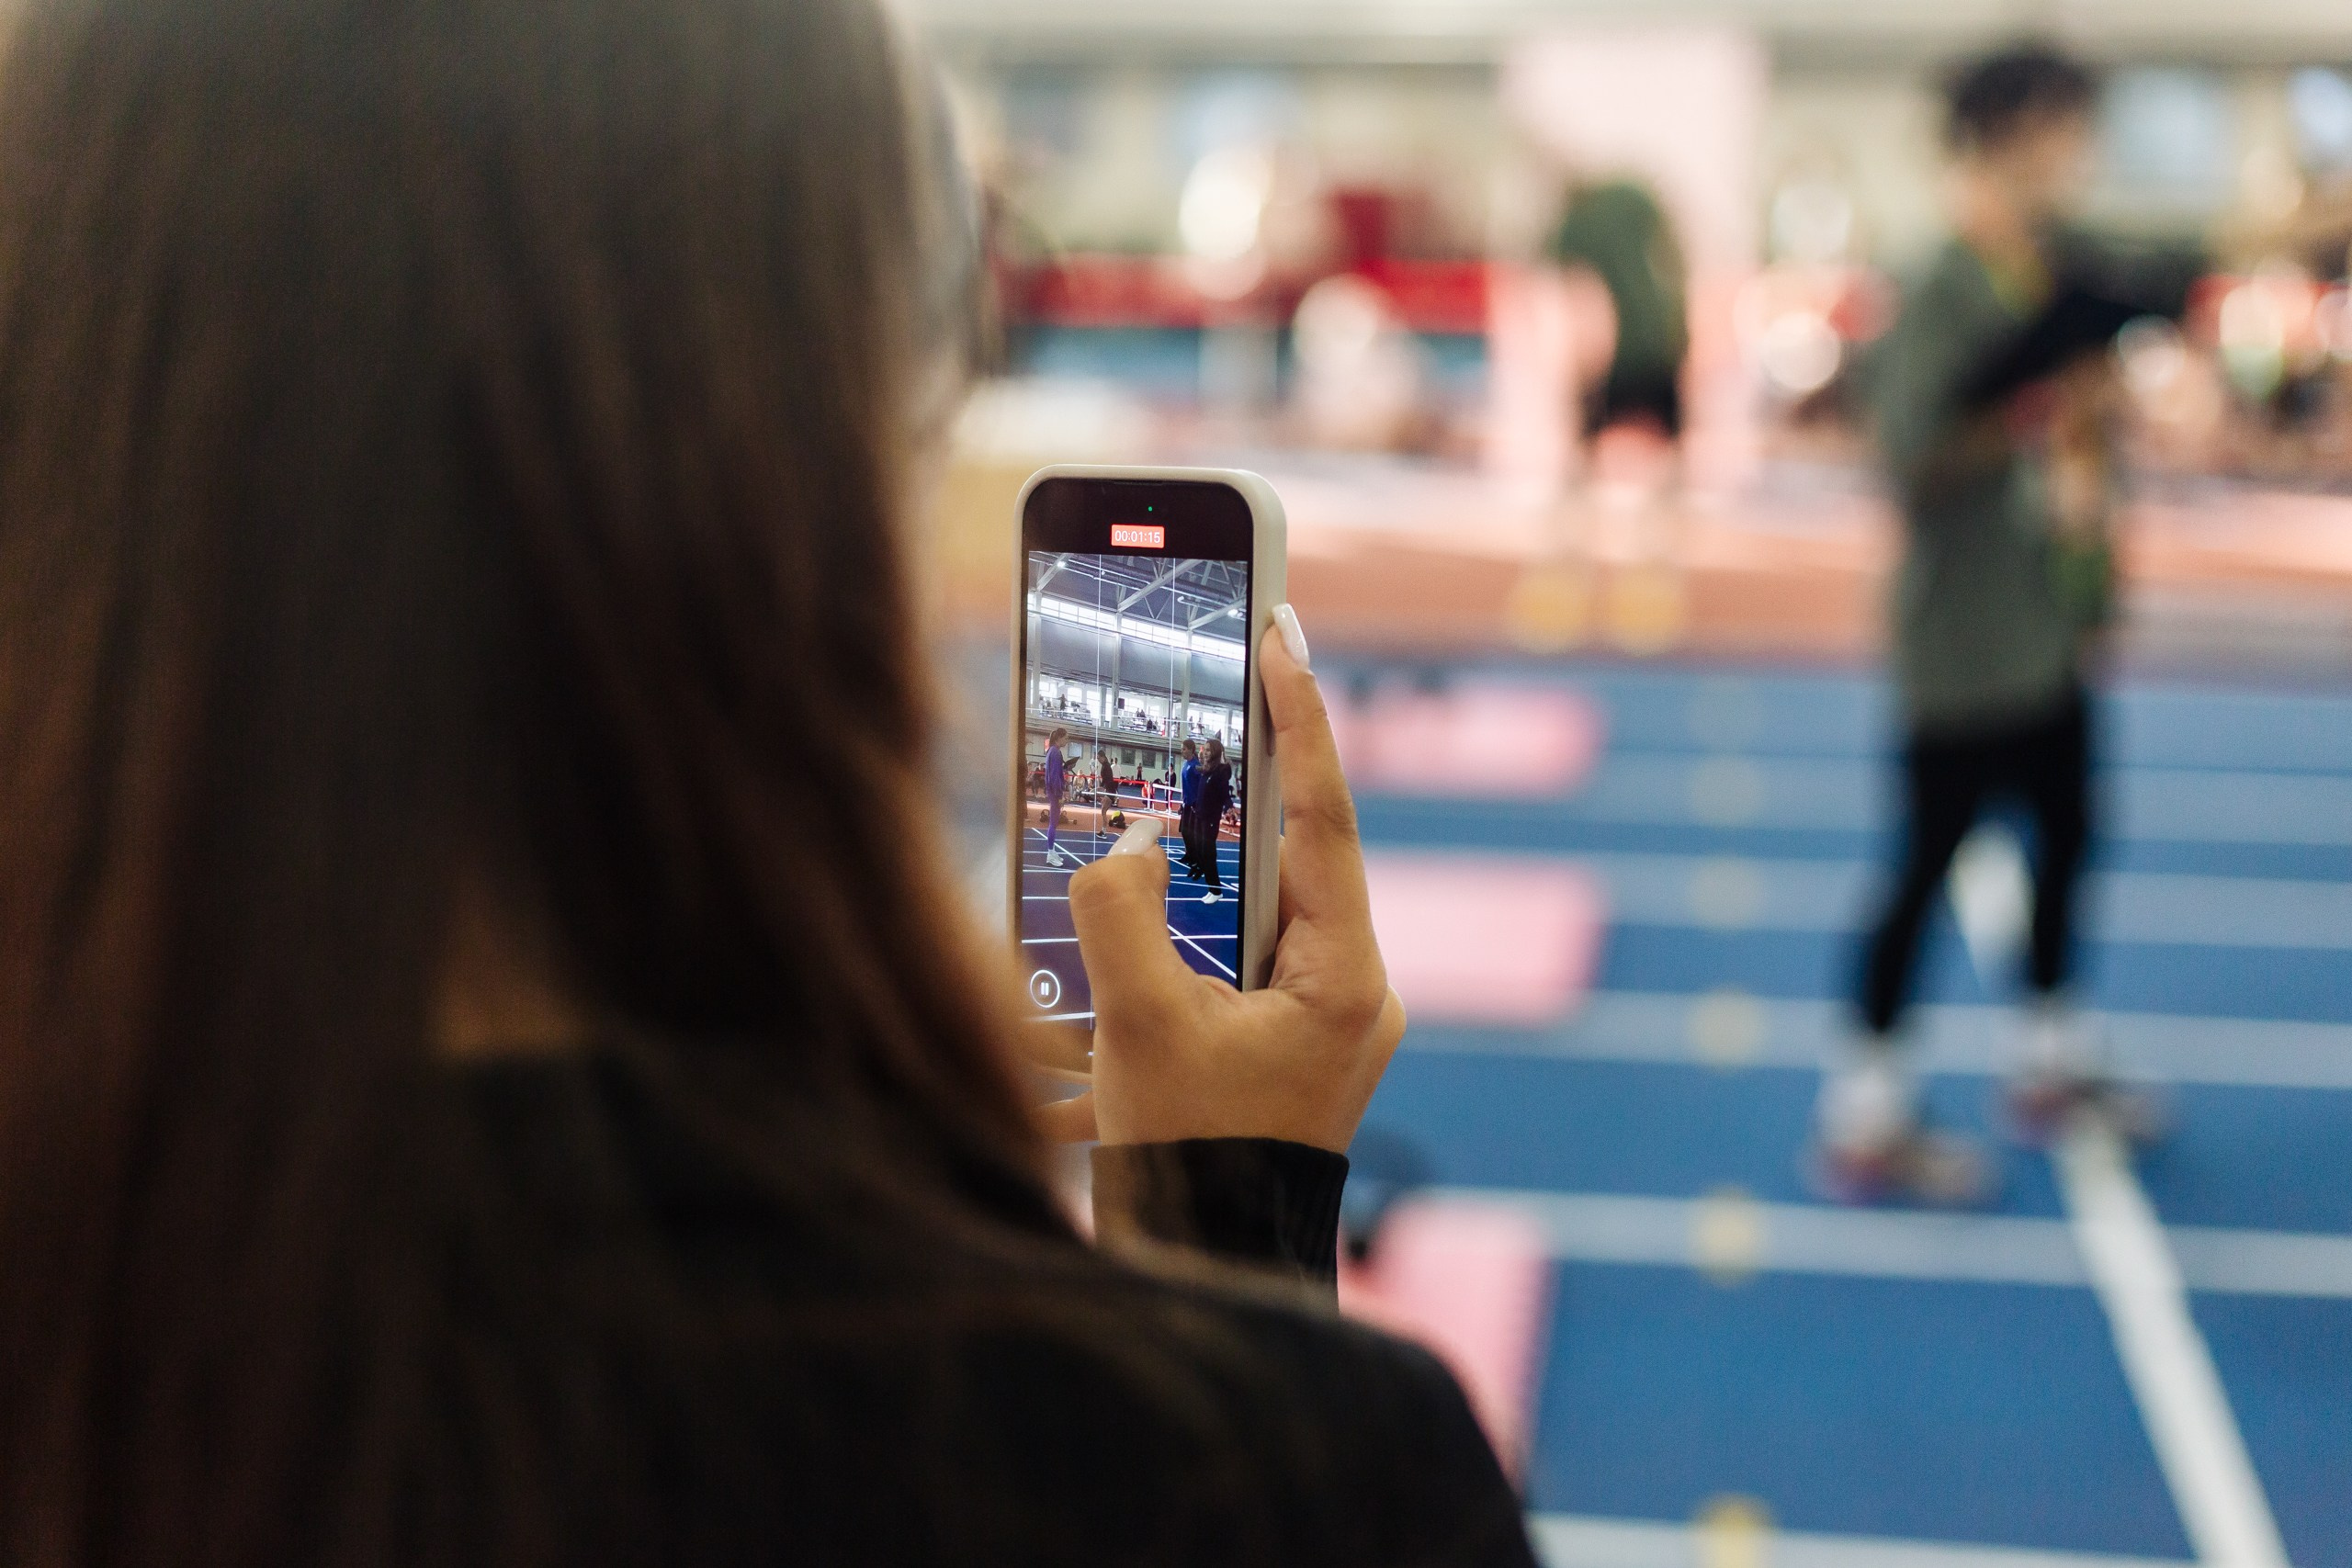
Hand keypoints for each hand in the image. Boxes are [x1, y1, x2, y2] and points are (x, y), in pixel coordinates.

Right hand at [1034, 607, 1405, 1152]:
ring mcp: (1317, 1018)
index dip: (1301, 718)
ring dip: (1192, 868)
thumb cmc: (1191, 1163)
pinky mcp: (1278, 1040)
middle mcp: (1347, 990)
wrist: (1208, 1273)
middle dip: (1229, 788)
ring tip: (1145, 819)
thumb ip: (1123, 916)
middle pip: (1286, 852)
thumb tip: (1129, 846)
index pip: (1324, 816)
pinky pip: (1229, 953)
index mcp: (1345, 979)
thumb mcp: (1141, 1030)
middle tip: (1203, 697)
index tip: (1283, 630)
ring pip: (1251, 903)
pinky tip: (1123, 929)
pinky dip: (1178, 930)